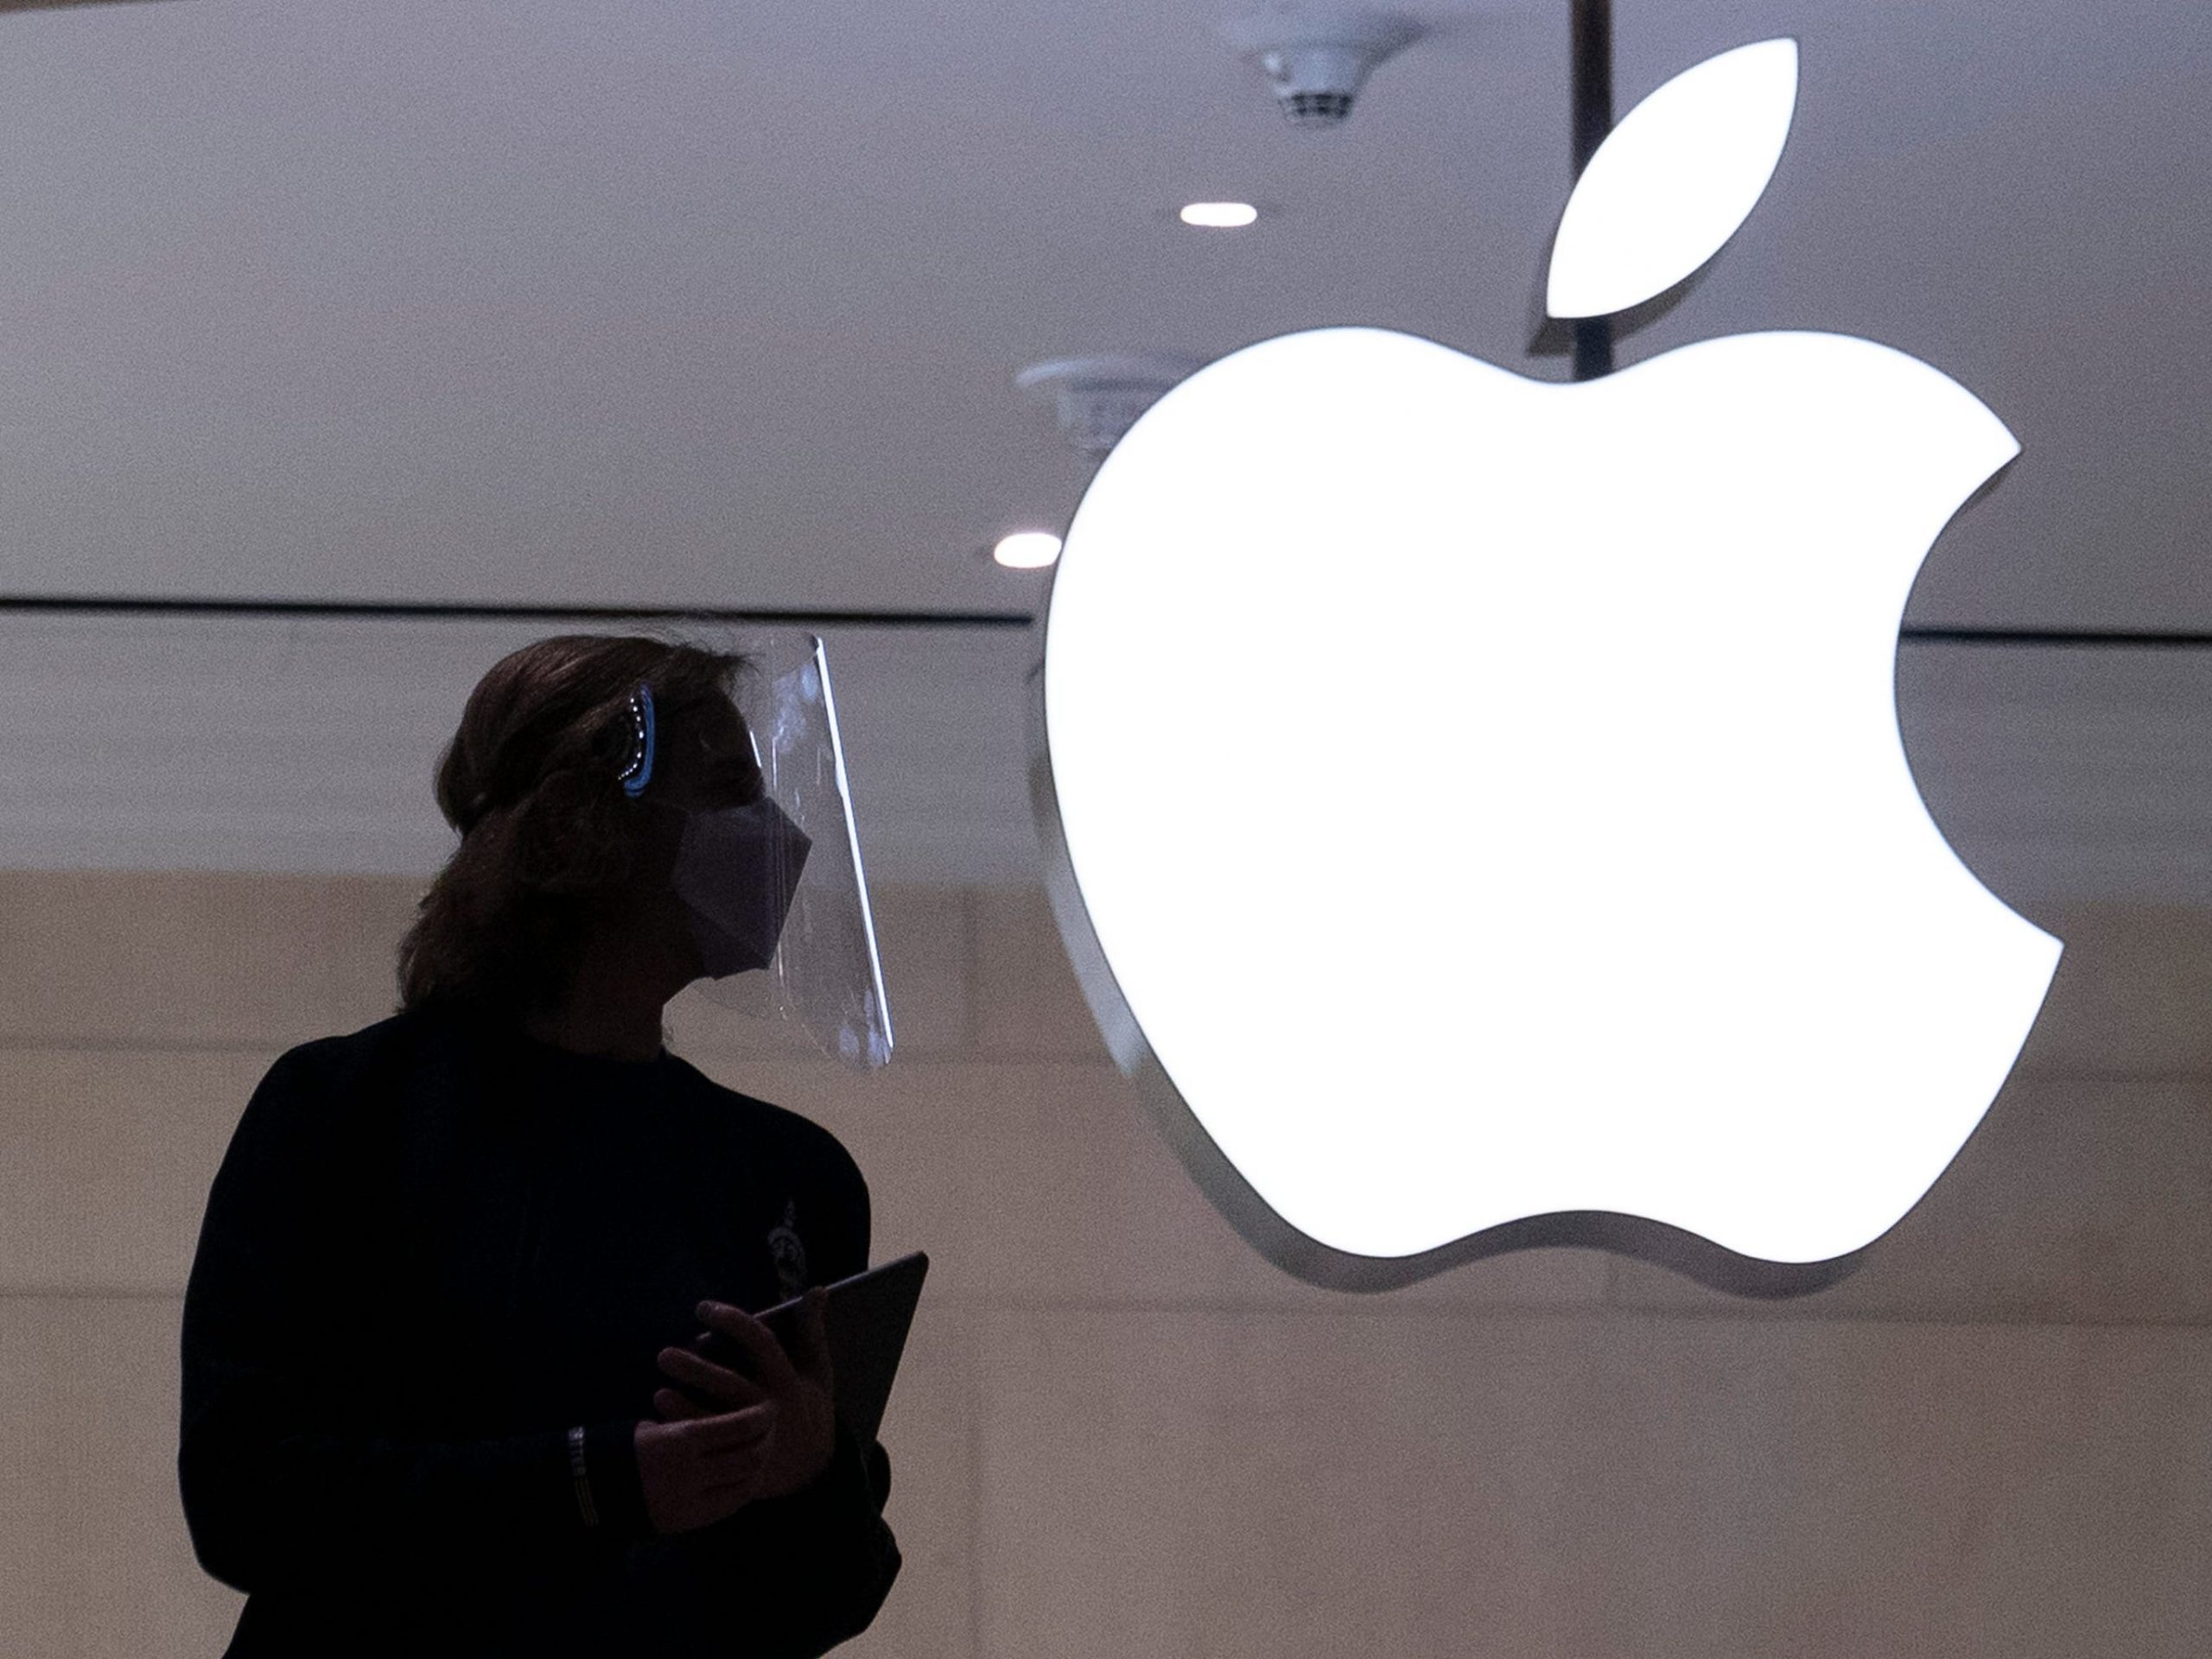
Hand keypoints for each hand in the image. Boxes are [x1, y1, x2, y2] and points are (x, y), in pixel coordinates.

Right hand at [632, 1402, 777, 1536]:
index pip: (739, 1426)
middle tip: (771, 1433)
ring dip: (758, 1467)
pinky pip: (730, 1504)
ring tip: (761, 1454)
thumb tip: (743, 1418)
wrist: (593, 1490)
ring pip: (745, 1483)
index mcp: (682, 1439)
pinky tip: (745, 1478)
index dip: (762, 1417)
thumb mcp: (660, 1427)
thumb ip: (696, 1424)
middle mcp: (690, 1470)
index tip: (770, 1409)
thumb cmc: (630, 1448)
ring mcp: (690, 1499)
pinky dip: (743, 1489)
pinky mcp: (689, 1521)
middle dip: (766, 1442)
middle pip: (749, 1456)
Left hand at [653, 1288, 836, 1505]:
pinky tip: (664, 1419)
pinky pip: (709, 1445)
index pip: (761, 1343)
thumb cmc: (809, 1406)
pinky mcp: (740, 1456)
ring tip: (659, 1392)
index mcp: (787, 1379)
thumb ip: (813, 1330)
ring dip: (685, 1407)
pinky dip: (687, 1431)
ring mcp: (754, 1435)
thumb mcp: (818, 1370)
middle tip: (664, 1355)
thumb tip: (818, 1289)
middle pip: (731, 1385)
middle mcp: (769, 1405)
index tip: (702, 1308)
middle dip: (697, 1370)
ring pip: (717, 1420)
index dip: (733, 1323)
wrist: (812, 1465)